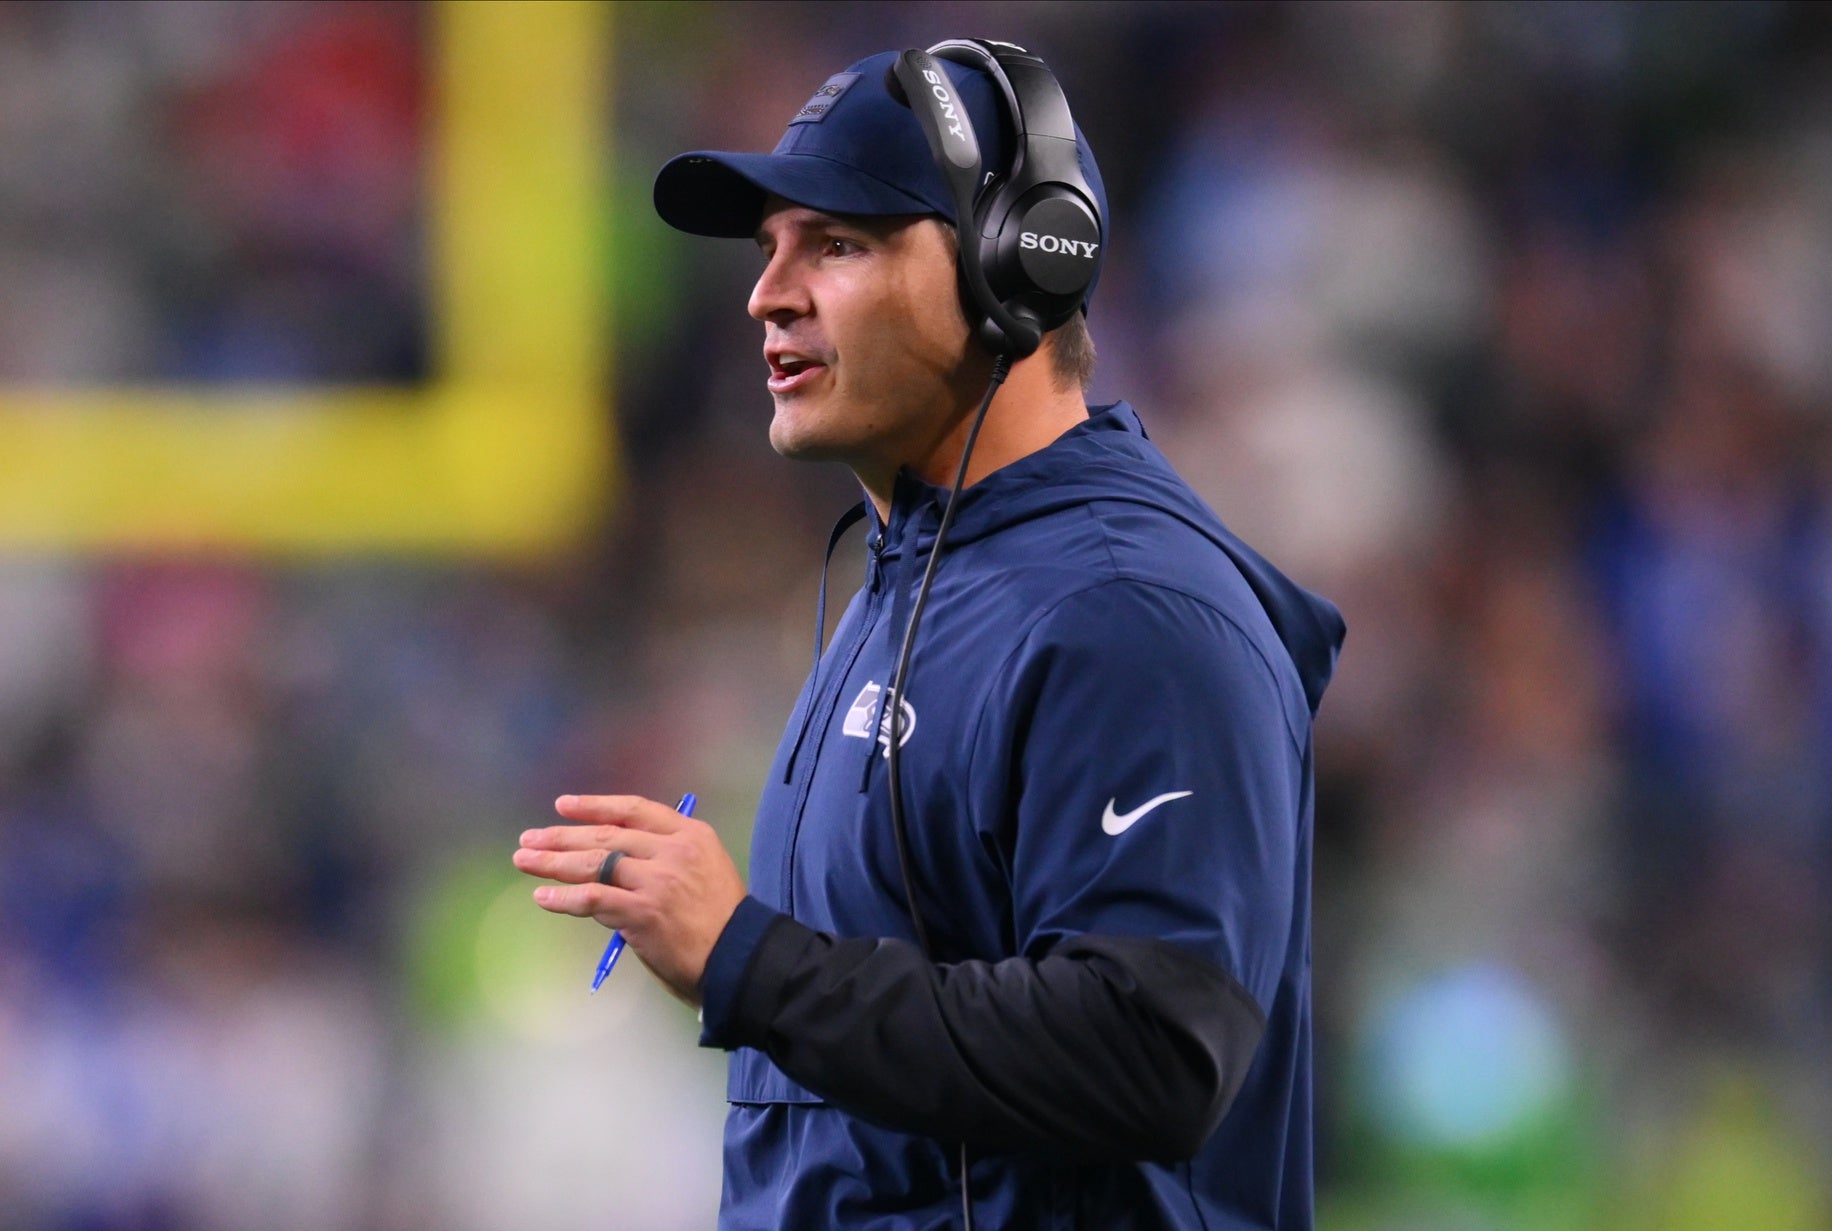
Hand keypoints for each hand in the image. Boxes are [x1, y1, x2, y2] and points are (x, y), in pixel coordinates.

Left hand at [513, 794, 746, 1005]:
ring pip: (595, 863)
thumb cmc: (720, 921)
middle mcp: (673, 850)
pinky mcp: (643, 911)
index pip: (634, 809)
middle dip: (563, 836)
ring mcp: (658, 880)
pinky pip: (592, 899)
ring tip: (526, 861)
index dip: (595, 806)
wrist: (740, 959)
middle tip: (530, 840)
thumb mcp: (702, 871)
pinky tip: (543, 896)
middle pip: (608, 835)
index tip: (563, 806)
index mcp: (690, 834)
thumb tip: (613, 862)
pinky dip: (564, 898)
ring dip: (554, 862)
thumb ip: (664, 858)